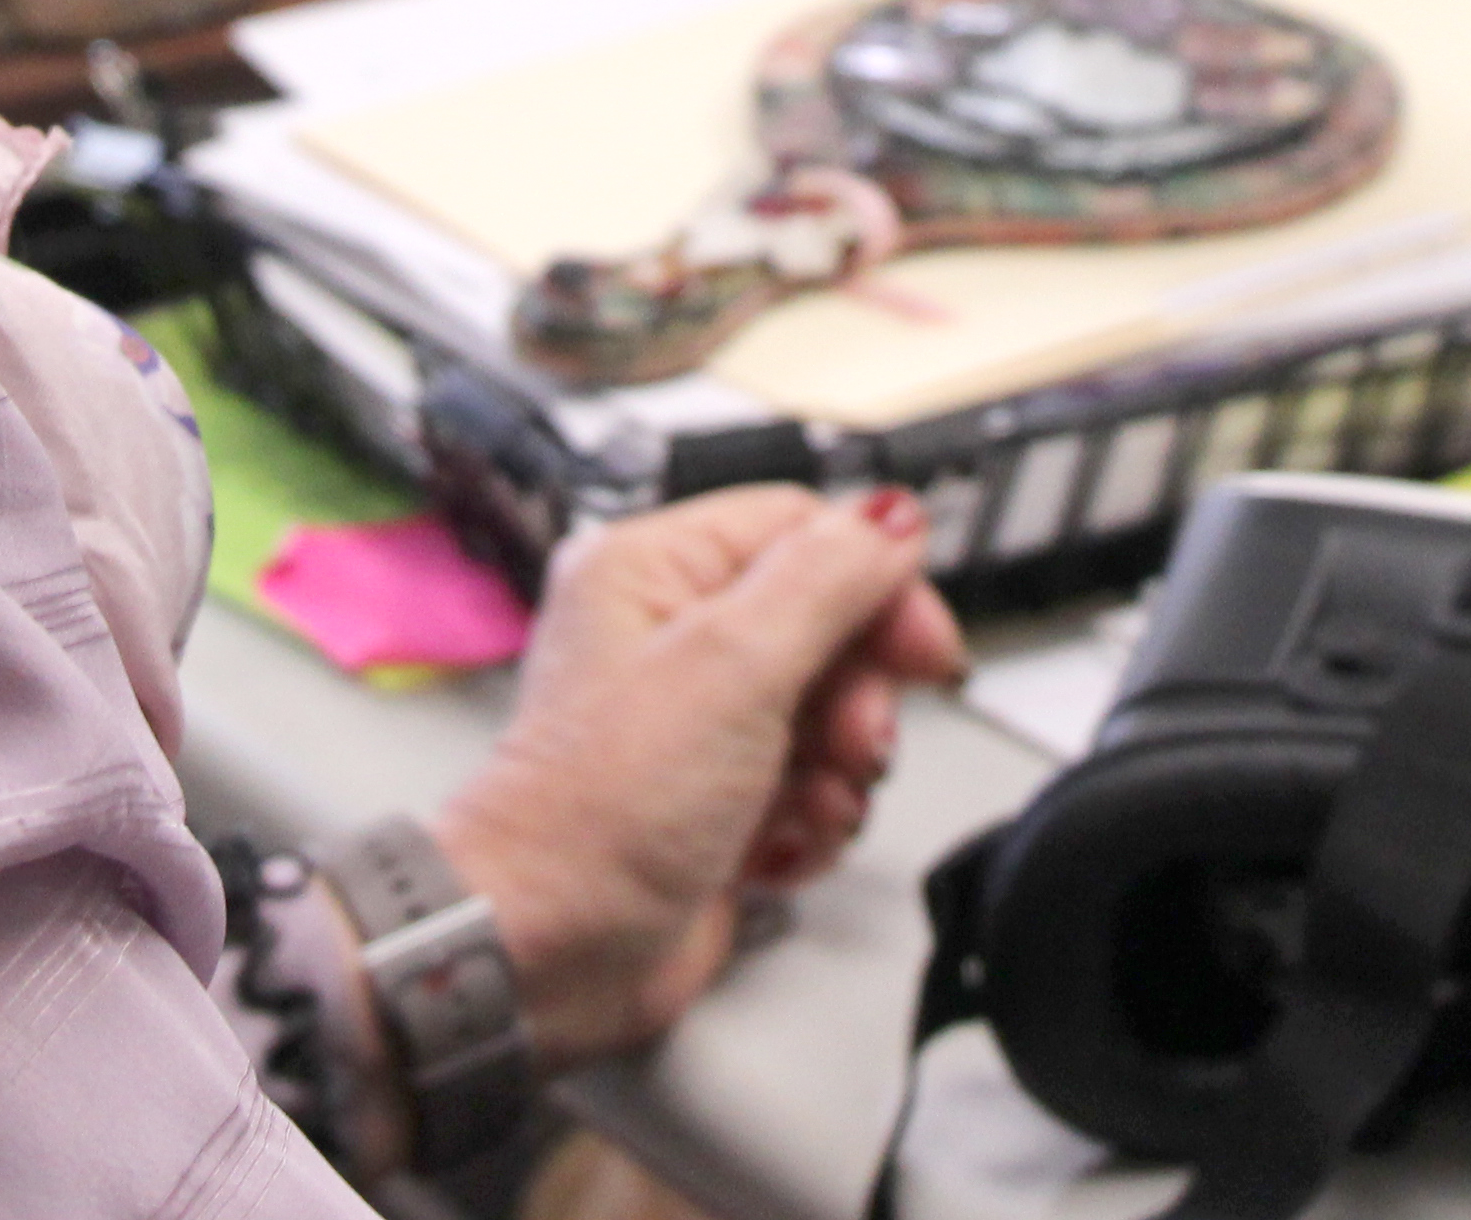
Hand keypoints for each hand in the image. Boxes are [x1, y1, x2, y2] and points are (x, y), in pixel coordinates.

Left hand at [430, 486, 969, 1066]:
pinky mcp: (717, 798)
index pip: (801, 530)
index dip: (875, 583)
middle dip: (859, 690)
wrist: (551, 955)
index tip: (919, 643)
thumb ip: (825, 580)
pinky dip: (817, 819)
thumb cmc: (599, 813)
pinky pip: (812, 783)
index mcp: (652, 569)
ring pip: (830, 709)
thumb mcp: (731, 667)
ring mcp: (695, 722)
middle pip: (827, 622)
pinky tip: (784, 846)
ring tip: (811, 803)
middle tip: (855, 738)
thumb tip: (894, 515)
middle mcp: (671, 636)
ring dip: (843, 765)